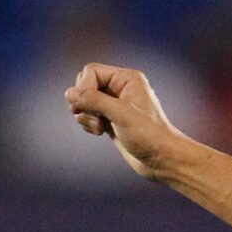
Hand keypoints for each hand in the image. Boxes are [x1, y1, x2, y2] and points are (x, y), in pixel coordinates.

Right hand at [65, 62, 183, 179]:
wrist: (162, 159)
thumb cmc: (149, 135)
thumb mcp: (121, 114)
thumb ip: (94, 101)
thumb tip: (69, 93)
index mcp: (126, 78)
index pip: (91, 71)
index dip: (84, 87)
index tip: (86, 106)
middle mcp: (120, 88)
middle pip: (86, 84)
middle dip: (84, 102)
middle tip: (95, 119)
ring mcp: (115, 105)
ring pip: (85, 101)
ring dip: (85, 115)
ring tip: (98, 128)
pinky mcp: (111, 120)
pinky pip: (88, 114)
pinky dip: (88, 123)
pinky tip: (99, 132)